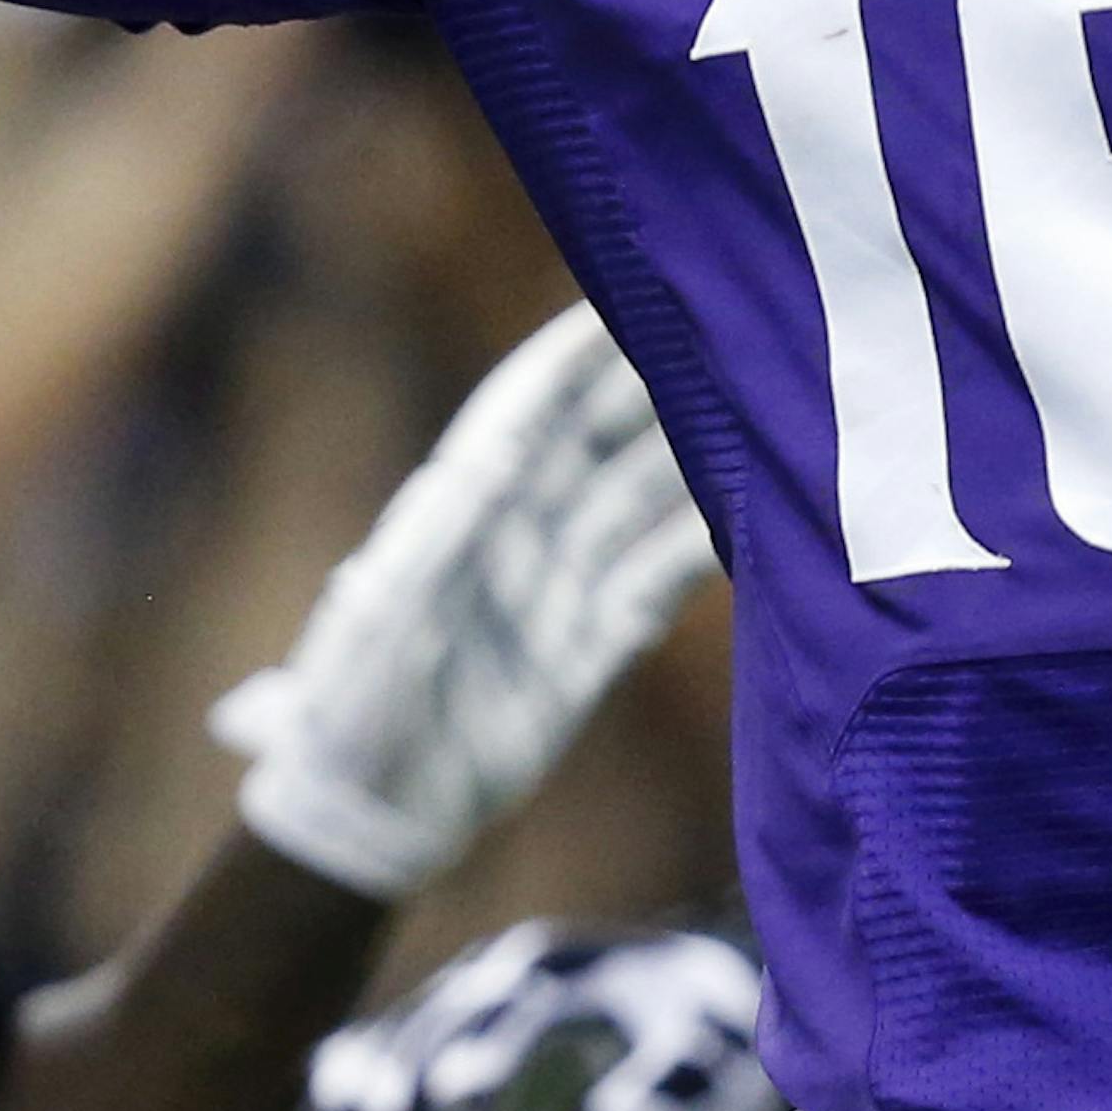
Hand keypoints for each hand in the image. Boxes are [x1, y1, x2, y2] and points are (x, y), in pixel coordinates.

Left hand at [211, 303, 719, 899]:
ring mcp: (558, 589)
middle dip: (655, 390)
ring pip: (638, 507)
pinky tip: (751, 523)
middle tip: (725, 337)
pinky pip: (656, 588)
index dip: (576, 352)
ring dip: (691, 465)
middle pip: (598, 444)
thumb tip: (503, 453)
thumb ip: (446, 533)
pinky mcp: (590, 652)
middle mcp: (517, 532)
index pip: (529, 409)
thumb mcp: (387, 612)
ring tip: (758, 418)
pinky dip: (700, 554)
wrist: (368, 818)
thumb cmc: (353, 702)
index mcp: (459, 506)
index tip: (632, 291)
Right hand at [245, 921, 775, 1110]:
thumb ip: (661, 1110)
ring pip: (382, 1044)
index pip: (500, 1022)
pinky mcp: (444, 1021)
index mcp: (559, 970)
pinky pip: (370, 1057)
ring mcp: (464, 989)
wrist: (702, 986)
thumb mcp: (719, 1073)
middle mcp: (498, 968)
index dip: (473, 1091)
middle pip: (427, 1033)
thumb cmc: (717, 1039)